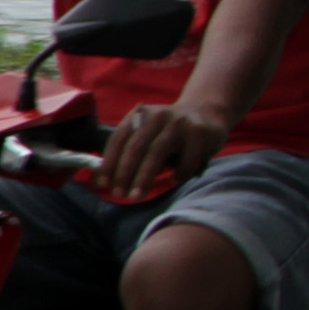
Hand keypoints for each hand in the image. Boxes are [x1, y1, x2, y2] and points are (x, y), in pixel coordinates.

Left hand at [95, 99, 228, 200]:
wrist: (206, 113)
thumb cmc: (168, 132)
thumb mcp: (147, 134)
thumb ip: (128, 152)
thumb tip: (102, 181)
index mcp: (139, 115)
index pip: (118, 139)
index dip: (109, 162)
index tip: (102, 184)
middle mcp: (158, 116)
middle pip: (136, 146)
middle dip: (125, 173)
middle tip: (119, 194)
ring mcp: (180, 122)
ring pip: (157, 152)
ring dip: (145, 177)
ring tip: (137, 196)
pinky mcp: (200, 132)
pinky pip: (187, 157)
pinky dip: (179, 172)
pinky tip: (173, 182)